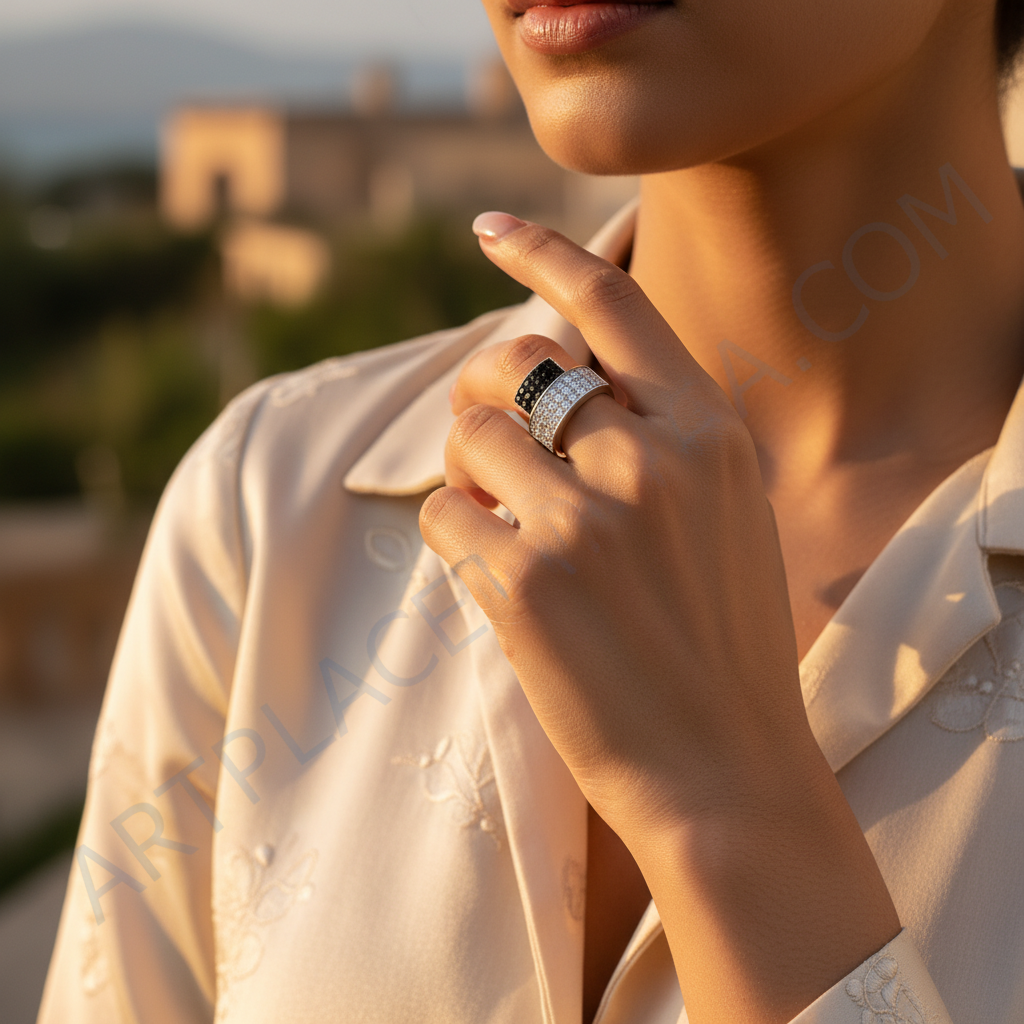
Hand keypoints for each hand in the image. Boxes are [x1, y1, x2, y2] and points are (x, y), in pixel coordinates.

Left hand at [419, 212, 899, 1023]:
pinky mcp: (524, 582)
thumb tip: (554, 378)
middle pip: (515, 359)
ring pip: (470, 434)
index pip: (616, 304)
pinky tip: (492, 576)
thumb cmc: (719, 642)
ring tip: (500, 524)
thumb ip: (655, 437)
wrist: (724, 769)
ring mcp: (586, 518)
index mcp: (708, 430)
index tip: (489, 228)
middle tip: (486, 435)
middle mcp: (650, 457)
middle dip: (480, 386)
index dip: (544, 253)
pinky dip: (452, 534)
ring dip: (467, 471)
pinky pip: (443, 513)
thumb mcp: (721, 512)